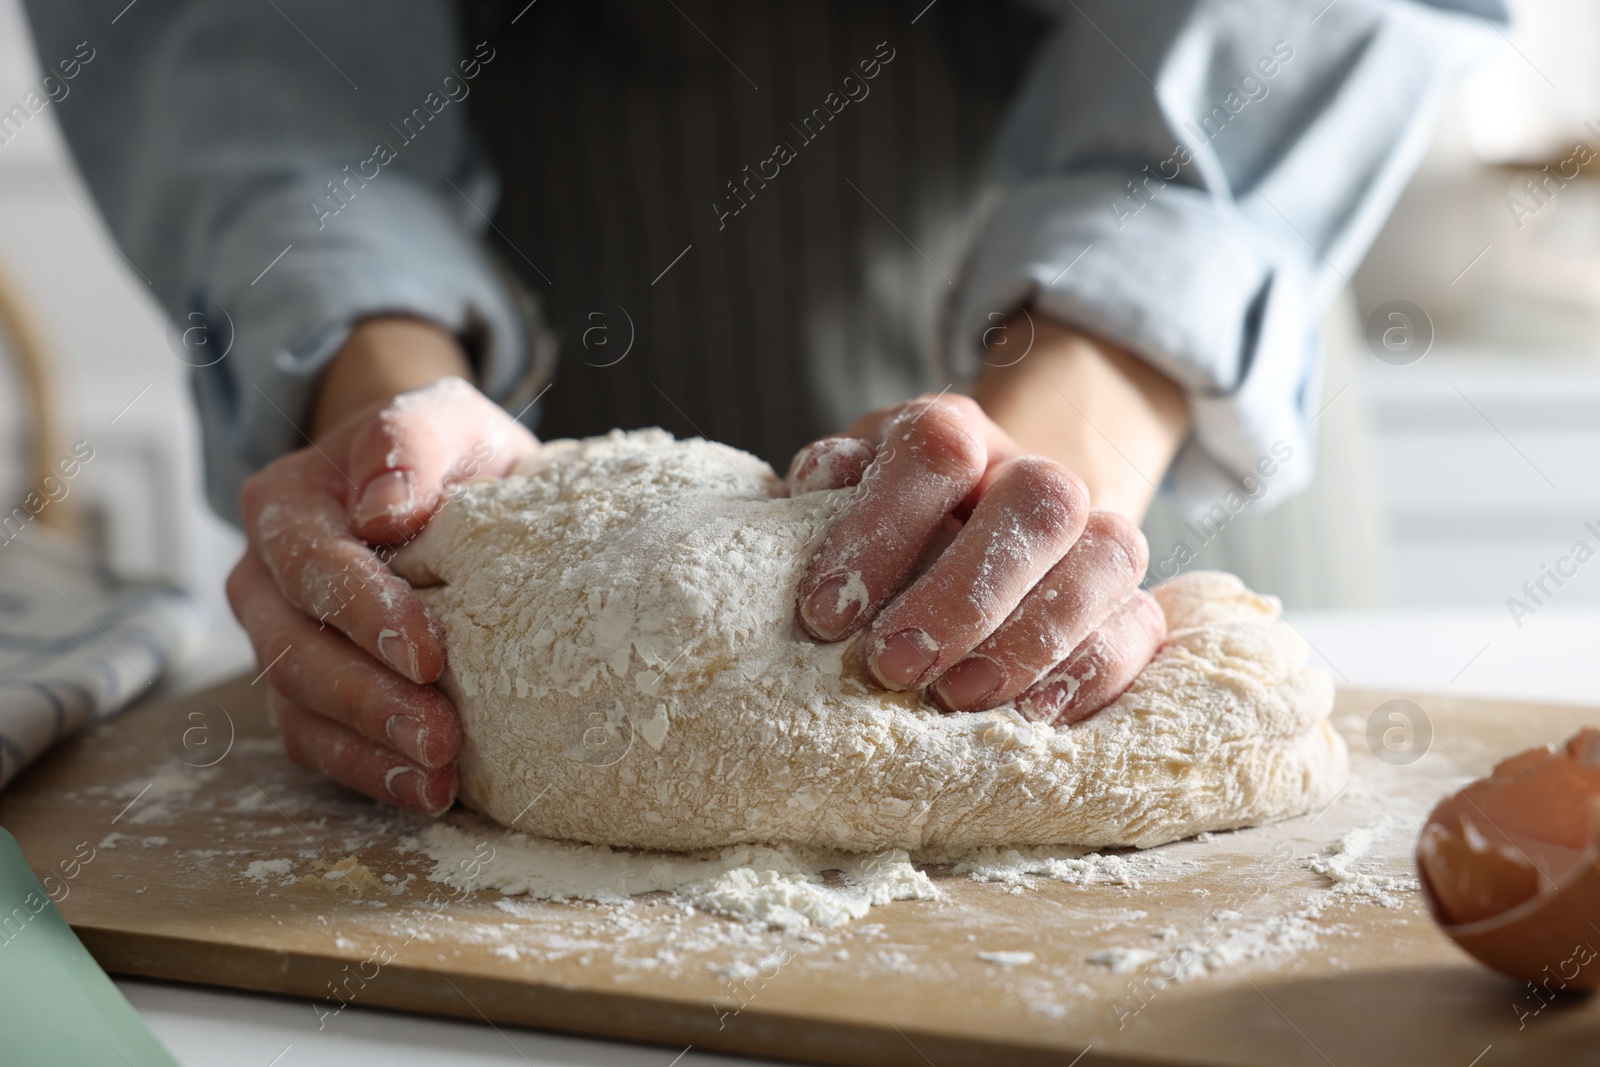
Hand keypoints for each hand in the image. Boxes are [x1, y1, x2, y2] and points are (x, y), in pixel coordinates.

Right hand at [226, 318, 537, 811]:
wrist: (436, 481)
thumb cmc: (441, 452)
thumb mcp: (442, 419)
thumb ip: (411, 442)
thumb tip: (387, 508)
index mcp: (285, 504)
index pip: (315, 565)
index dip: (366, 613)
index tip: (430, 653)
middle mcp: (263, 576)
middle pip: (297, 649)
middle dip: (368, 698)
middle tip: (441, 735)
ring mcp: (277, 638)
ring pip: (300, 705)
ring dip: (370, 747)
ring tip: (438, 777)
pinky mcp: (304, 689)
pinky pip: (318, 741)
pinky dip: (369, 772)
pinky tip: (425, 793)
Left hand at [790, 318, 1187, 724]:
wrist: (962, 529)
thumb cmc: (877, 531)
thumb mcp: (836, 502)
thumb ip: (820, 502)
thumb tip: (809, 498)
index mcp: (951, 433)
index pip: (935, 449)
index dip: (880, 529)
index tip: (825, 613)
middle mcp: (1028, 471)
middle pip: (1039, 502)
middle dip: (966, 594)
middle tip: (895, 666)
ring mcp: (1089, 528)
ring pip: (1107, 555)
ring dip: (1033, 637)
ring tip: (957, 699)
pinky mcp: (1125, 596)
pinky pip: (1142, 623)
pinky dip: (1092, 673)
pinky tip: (1032, 717)